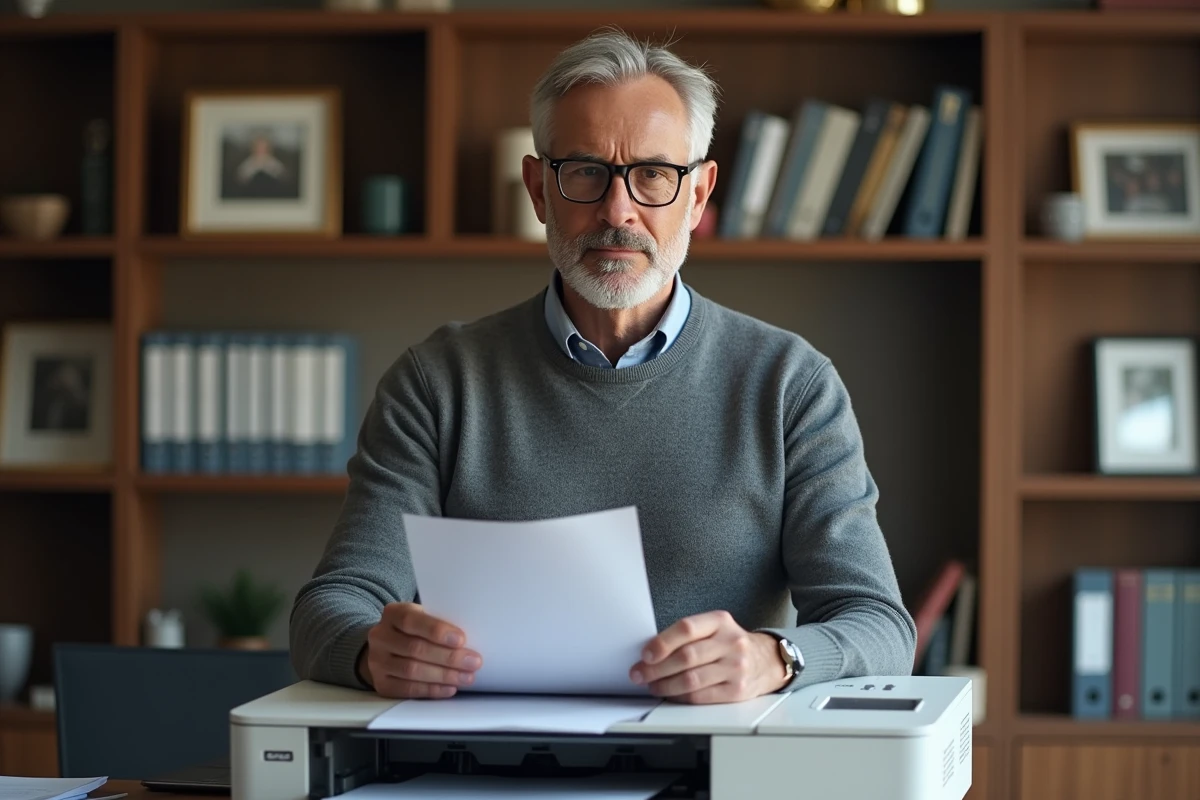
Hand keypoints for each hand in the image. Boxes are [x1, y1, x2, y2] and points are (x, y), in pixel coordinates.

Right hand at [358, 602, 481, 698]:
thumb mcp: (423, 617)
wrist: (387, 646)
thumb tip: (470, 639)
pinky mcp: (381, 683)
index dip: (437, 631)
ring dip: (444, 675)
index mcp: (393, 613)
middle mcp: (380, 636)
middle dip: (448, 657)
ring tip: (466, 677)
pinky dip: (432, 690)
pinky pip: (408, 690)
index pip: (412, 621)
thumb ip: (439, 623)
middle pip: (415, 648)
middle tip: (473, 662)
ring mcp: (377, 662)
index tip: (461, 639)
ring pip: (412, 671)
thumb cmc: (415, 629)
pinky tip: (449, 688)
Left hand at [630, 610, 787, 703]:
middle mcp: (730, 642)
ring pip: (691, 679)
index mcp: (720, 621)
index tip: (645, 654)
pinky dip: (680, 697)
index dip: (662, 642)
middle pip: (686, 657)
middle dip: (656, 668)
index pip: (687, 628)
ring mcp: (735, 667)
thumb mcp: (715, 628)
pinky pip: (701, 696)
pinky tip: (671, 695)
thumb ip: (688, 635)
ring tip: (652, 685)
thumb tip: (651, 652)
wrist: (766, 660)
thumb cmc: (730, 643)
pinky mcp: (737, 690)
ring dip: (665, 685)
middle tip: (639, 673)